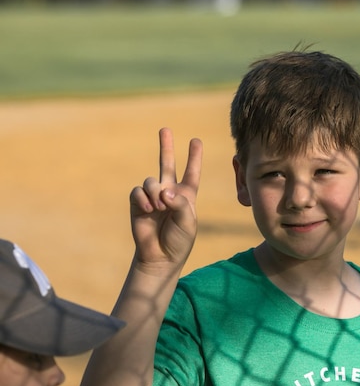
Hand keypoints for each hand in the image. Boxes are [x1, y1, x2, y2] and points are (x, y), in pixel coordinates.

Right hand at [129, 128, 202, 274]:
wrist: (160, 256)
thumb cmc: (179, 240)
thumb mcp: (188, 221)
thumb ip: (180, 203)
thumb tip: (163, 191)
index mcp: (187, 195)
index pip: (192, 172)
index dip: (194, 157)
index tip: (196, 140)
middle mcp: (170, 192)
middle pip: (168, 164)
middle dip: (166, 146)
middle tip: (164, 129)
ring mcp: (153, 197)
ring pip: (151, 180)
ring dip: (155, 192)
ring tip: (159, 208)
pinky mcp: (138, 203)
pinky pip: (138, 191)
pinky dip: (143, 199)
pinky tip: (148, 209)